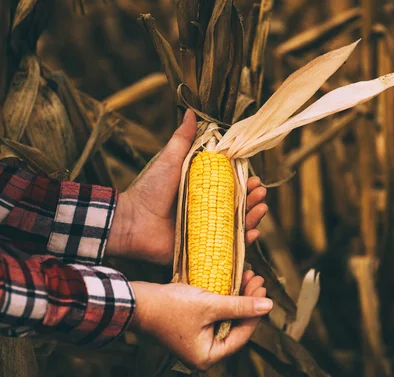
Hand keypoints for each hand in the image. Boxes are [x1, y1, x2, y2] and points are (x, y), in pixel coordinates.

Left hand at [107, 109, 268, 263]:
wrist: (132, 221)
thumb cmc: (150, 190)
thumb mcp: (170, 160)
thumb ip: (183, 139)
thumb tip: (191, 111)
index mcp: (200, 191)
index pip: (230, 187)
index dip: (245, 183)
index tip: (254, 179)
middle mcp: (205, 211)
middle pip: (237, 207)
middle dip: (253, 201)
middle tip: (260, 194)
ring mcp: (204, 231)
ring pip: (236, 226)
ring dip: (253, 219)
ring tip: (260, 210)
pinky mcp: (201, 249)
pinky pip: (226, 248)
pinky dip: (242, 243)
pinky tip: (253, 234)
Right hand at [129, 270, 270, 370]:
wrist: (136, 301)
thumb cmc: (169, 306)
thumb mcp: (209, 304)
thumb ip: (240, 305)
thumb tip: (268, 305)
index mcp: (207, 356)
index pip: (242, 335)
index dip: (255, 312)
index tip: (263, 289)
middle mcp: (203, 352)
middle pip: (235, 326)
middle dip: (247, 301)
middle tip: (257, 279)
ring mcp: (195, 340)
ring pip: (225, 318)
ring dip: (236, 297)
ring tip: (247, 276)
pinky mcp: (190, 327)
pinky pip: (213, 315)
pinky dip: (223, 299)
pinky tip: (231, 283)